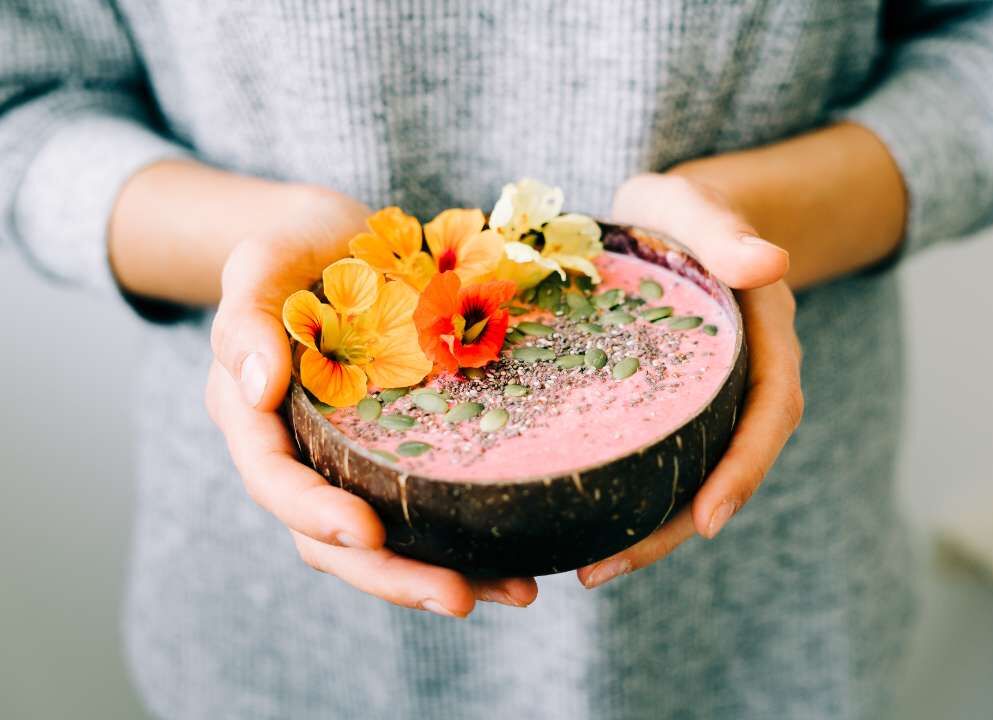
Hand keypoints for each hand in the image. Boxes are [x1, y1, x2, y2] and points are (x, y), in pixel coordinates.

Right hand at [204, 185, 537, 614]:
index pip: (276, 480)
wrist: (340, 242)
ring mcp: (353, 460)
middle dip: (392, 575)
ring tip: (517, 591)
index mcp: (255, 418)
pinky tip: (526, 560)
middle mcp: (303, 453)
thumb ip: (247, 317)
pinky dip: (472, 539)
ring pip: (385, 540)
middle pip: (331, 539)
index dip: (315, 514)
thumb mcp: (262, 261)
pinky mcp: (400, 455)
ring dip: (443, 572)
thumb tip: (253, 387)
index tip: (368, 533)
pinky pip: (428, 508)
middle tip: (459, 597)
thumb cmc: (297, 248)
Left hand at [578, 173, 803, 587]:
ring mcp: (708, 400)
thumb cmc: (682, 211)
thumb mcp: (698, 207)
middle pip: (727, 465)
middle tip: (607, 569)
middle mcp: (742, 379)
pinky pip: (661, 458)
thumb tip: (772, 263)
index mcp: (762, 337)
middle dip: (677, 526)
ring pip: (692, 474)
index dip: (743, 468)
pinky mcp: (670, 409)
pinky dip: (631, 495)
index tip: (708, 520)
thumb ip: (727, 231)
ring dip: (649, 528)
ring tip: (589, 568)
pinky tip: (584, 521)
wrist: (671, 219)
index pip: (769, 410)